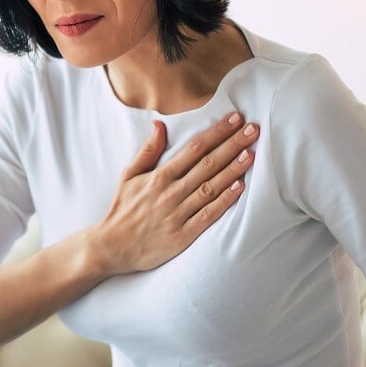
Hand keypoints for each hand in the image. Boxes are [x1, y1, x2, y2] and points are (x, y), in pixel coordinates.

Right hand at [87, 112, 259, 276]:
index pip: (193, 149)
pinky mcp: (182, 236)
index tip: (234, 119)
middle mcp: (170, 192)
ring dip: (232, 170)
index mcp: (159, 176)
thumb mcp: (129, 175)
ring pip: (210, 188)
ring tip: (250, 154)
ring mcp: (177, 214)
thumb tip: (159, 125)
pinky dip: (223, 202)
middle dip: (231, 145)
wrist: (112, 247)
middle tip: (252, 130)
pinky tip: (239, 189)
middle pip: (207, 164)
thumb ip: (147, 151)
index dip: (216, 133)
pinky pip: (207, 216)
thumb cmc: (123, 209)